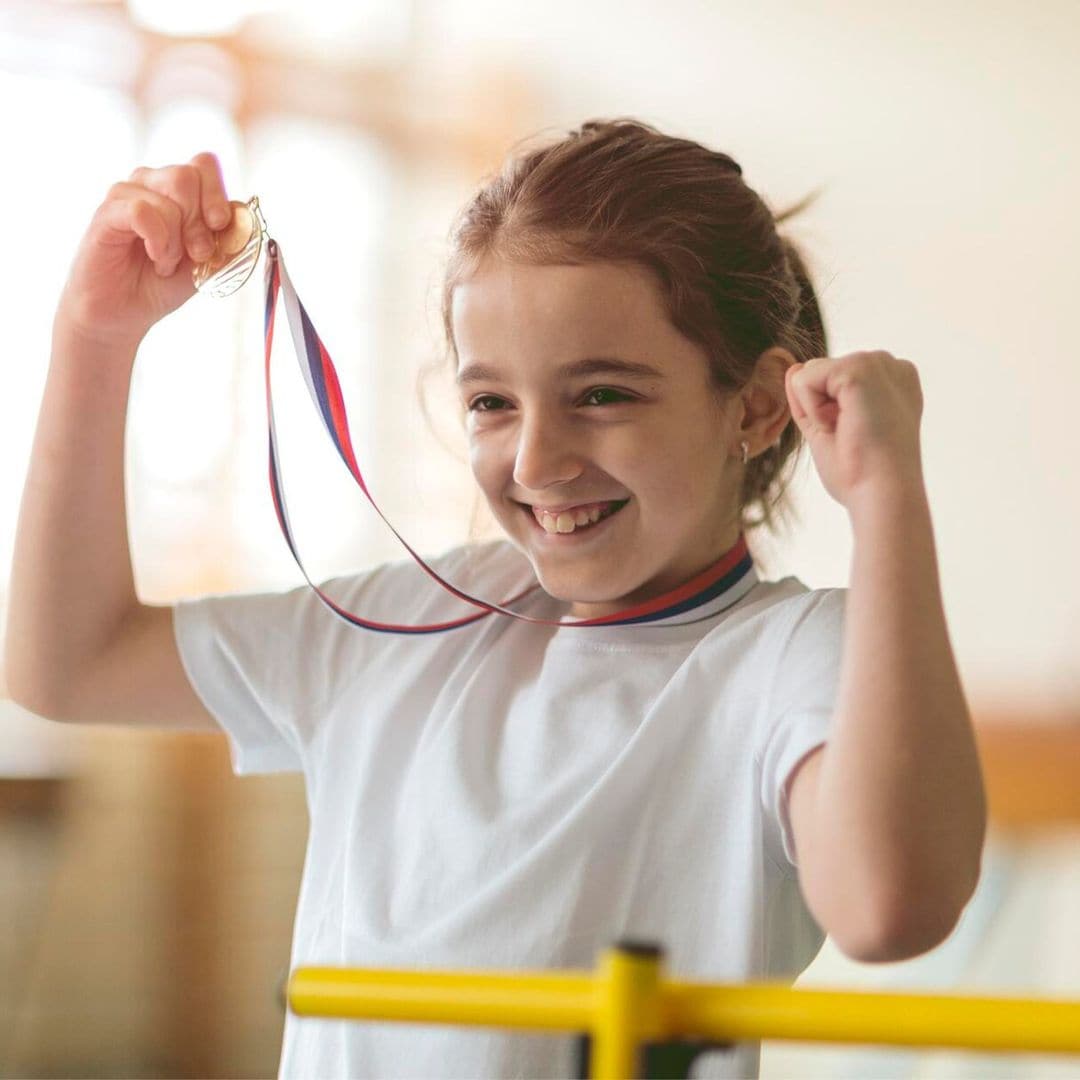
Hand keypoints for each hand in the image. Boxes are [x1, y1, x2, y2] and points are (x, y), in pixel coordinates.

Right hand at [56, 152, 232, 351]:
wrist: (125, 313)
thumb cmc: (163, 284)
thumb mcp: (208, 264)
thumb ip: (229, 240)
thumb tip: (245, 217)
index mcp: (178, 190)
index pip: (204, 164)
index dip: (217, 194)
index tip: (218, 226)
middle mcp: (151, 183)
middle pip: (187, 176)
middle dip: (199, 224)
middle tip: (194, 254)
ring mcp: (126, 194)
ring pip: (168, 198)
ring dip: (177, 241)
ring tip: (165, 263)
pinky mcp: (107, 212)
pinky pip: (142, 212)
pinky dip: (158, 241)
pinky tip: (154, 257)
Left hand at [784, 350, 925, 508]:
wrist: (883, 493)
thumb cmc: (863, 472)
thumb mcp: (830, 428)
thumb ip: (813, 396)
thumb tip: (794, 368)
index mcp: (889, 382)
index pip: (832, 382)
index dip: (829, 413)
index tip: (858, 437)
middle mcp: (888, 366)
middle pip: (819, 373)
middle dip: (821, 409)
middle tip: (851, 436)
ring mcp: (877, 363)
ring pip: (809, 373)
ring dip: (817, 410)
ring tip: (849, 431)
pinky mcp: (860, 367)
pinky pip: (804, 379)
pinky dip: (812, 409)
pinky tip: (843, 424)